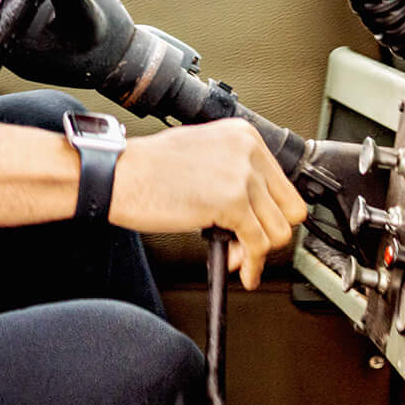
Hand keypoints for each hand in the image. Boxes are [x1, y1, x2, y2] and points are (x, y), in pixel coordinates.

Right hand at [108, 120, 308, 289]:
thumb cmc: (145, 167)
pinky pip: (256, 245)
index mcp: (242, 135)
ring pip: (277, 231)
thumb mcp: (201, 153)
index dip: (269, 214)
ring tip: (234, 254)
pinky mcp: (231, 202)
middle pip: (288, 210)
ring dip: (256, 251)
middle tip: (246, 243)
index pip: (283, 185)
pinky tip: (239, 269)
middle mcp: (247, 151)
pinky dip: (250, 264)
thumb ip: (233, 171)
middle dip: (268, 233)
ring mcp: (241, 176)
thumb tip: (255, 205)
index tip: (255, 226)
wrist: (116, 174)